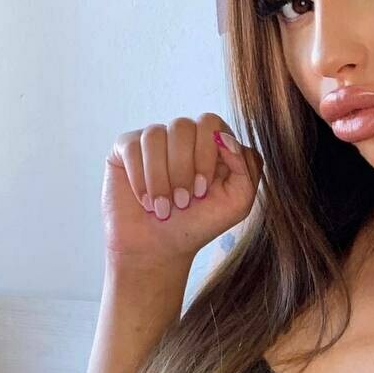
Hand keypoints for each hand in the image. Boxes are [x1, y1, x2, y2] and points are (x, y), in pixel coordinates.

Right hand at [101, 113, 262, 267]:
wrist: (159, 249)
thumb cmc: (198, 224)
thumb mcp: (238, 202)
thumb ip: (247, 166)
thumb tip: (225, 137)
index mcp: (211, 142)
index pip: (211, 123)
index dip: (205, 155)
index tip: (202, 191)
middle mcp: (183, 135)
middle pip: (182, 126)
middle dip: (182, 169)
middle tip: (182, 202)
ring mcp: (154, 139)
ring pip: (155, 136)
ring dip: (160, 179)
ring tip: (163, 207)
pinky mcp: (126, 148)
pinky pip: (132, 147)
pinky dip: (140, 180)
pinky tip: (145, 201)